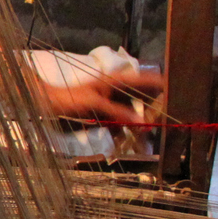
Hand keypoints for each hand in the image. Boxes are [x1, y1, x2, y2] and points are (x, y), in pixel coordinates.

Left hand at [36, 69, 164, 123]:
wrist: (48, 106)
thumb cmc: (70, 98)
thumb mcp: (95, 104)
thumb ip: (117, 112)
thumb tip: (139, 122)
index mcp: (113, 81)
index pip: (139, 79)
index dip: (155, 83)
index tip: (169, 87)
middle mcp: (113, 91)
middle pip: (137, 99)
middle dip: (147, 111)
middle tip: (156, 122)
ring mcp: (107, 103)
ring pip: (128, 113)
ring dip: (135, 124)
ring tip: (144, 135)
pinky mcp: (101, 115)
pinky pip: (117, 123)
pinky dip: (122, 130)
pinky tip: (126, 139)